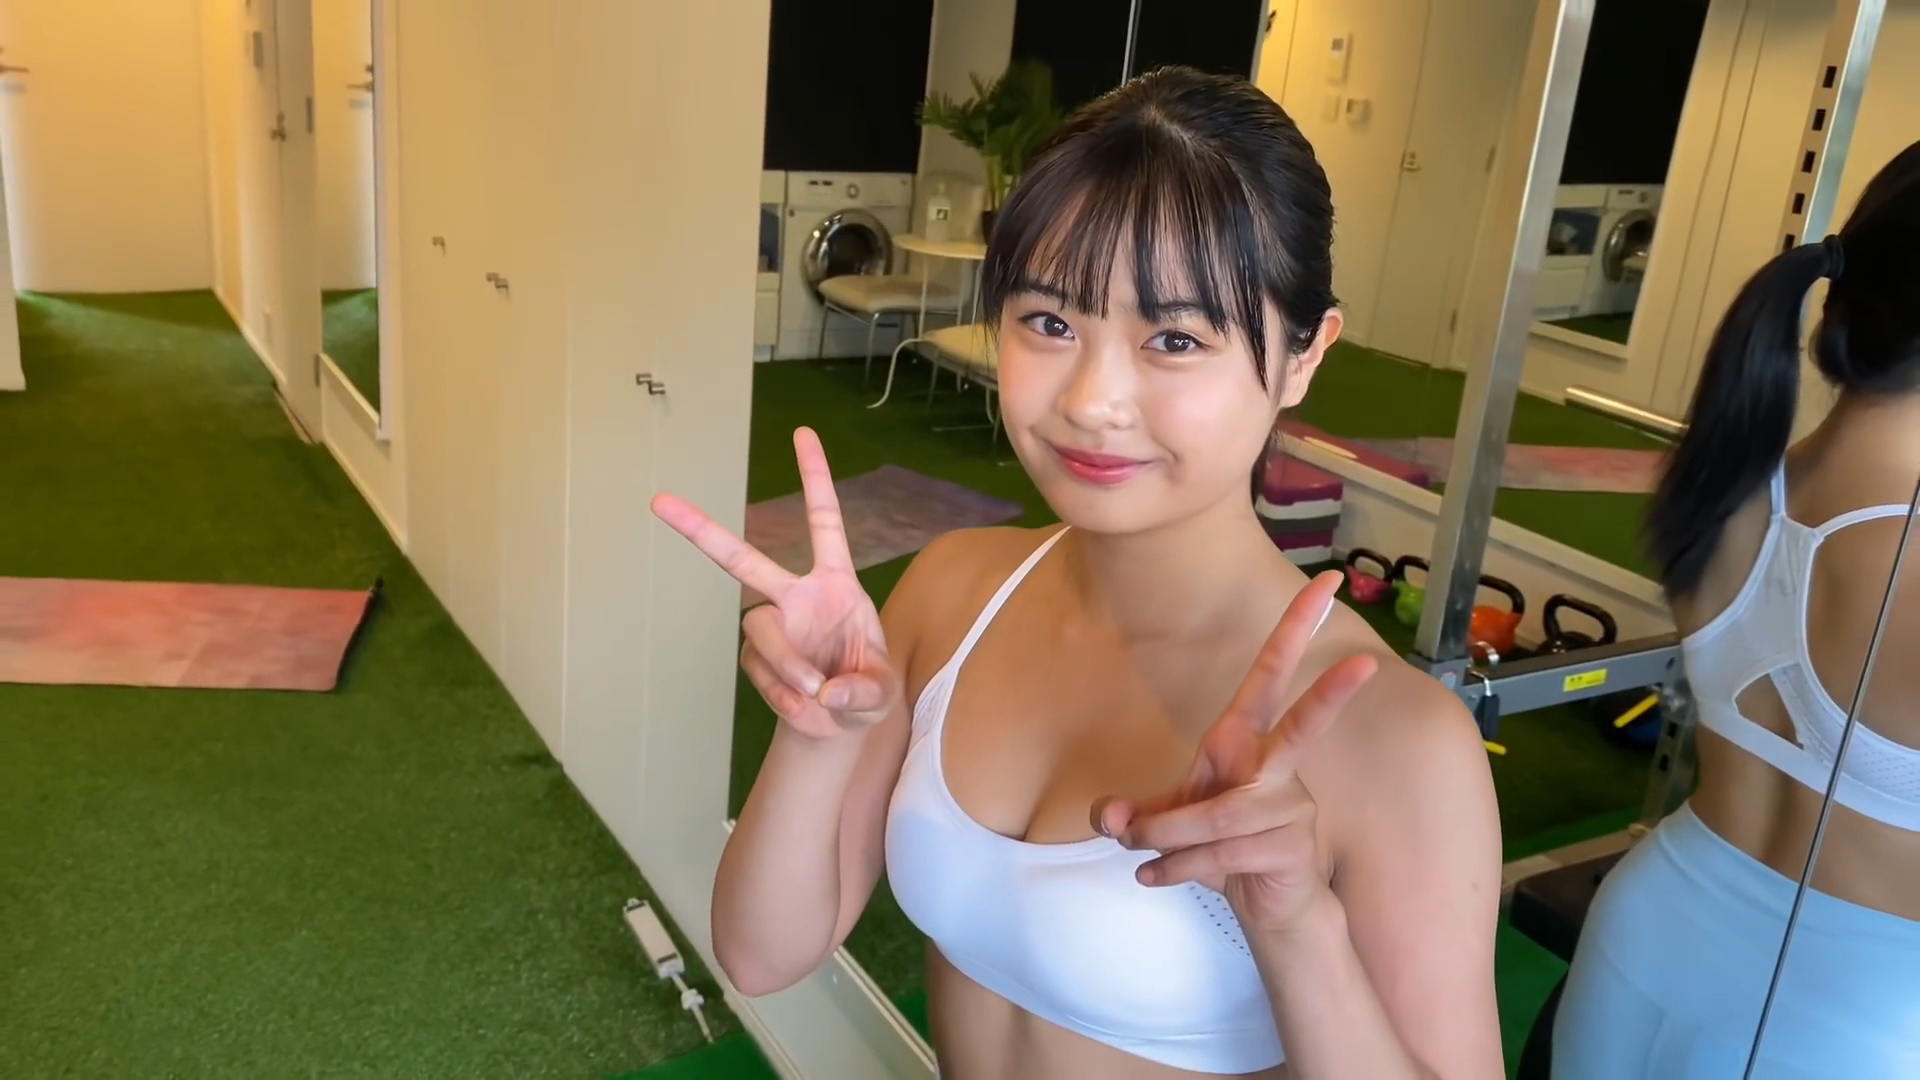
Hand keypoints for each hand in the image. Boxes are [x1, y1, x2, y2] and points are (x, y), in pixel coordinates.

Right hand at [651, 427, 898, 737]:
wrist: (840, 726)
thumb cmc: (865, 690)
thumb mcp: (881, 690)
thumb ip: (864, 687)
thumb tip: (826, 689)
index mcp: (834, 582)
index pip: (823, 521)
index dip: (815, 478)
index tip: (802, 432)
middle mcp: (794, 596)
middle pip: (742, 560)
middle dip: (702, 530)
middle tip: (659, 502)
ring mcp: (771, 628)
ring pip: (760, 631)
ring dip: (786, 662)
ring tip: (816, 693)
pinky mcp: (755, 661)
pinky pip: (763, 675)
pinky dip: (786, 696)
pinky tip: (807, 710)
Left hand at [1093, 571, 1378, 934]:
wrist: (1263, 906)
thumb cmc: (1219, 846)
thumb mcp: (1165, 822)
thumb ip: (1134, 812)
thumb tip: (1107, 815)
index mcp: (1246, 741)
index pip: (1271, 674)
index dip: (1295, 629)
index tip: (1326, 584)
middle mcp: (1277, 768)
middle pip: (1305, 724)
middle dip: (1332, 693)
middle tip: (1366, 661)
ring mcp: (1291, 810)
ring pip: (1219, 814)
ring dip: (1168, 837)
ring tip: (1145, 855)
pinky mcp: (1289, 850)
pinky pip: (1223, 853)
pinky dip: (1179, 867)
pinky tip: (1158, 877)